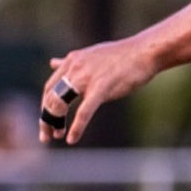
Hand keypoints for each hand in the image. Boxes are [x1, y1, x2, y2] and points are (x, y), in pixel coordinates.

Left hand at [39, 37, 161, 146]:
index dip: (45, 106)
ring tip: (55, 136)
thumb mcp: (90, 55)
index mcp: (72, 61)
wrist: (145, 51)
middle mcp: (75, 68)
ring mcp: (87, 78)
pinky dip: (76, 127)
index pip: (49, 87)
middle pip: (50, 97)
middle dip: (46, 119)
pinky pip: (84, 111)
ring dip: (54, 123)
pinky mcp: (101, 88)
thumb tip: (52, 62)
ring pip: (60, 103)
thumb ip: (70, 63)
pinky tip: (71, 139)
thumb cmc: (121, 55)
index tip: (47, 121)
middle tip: (46, 135)